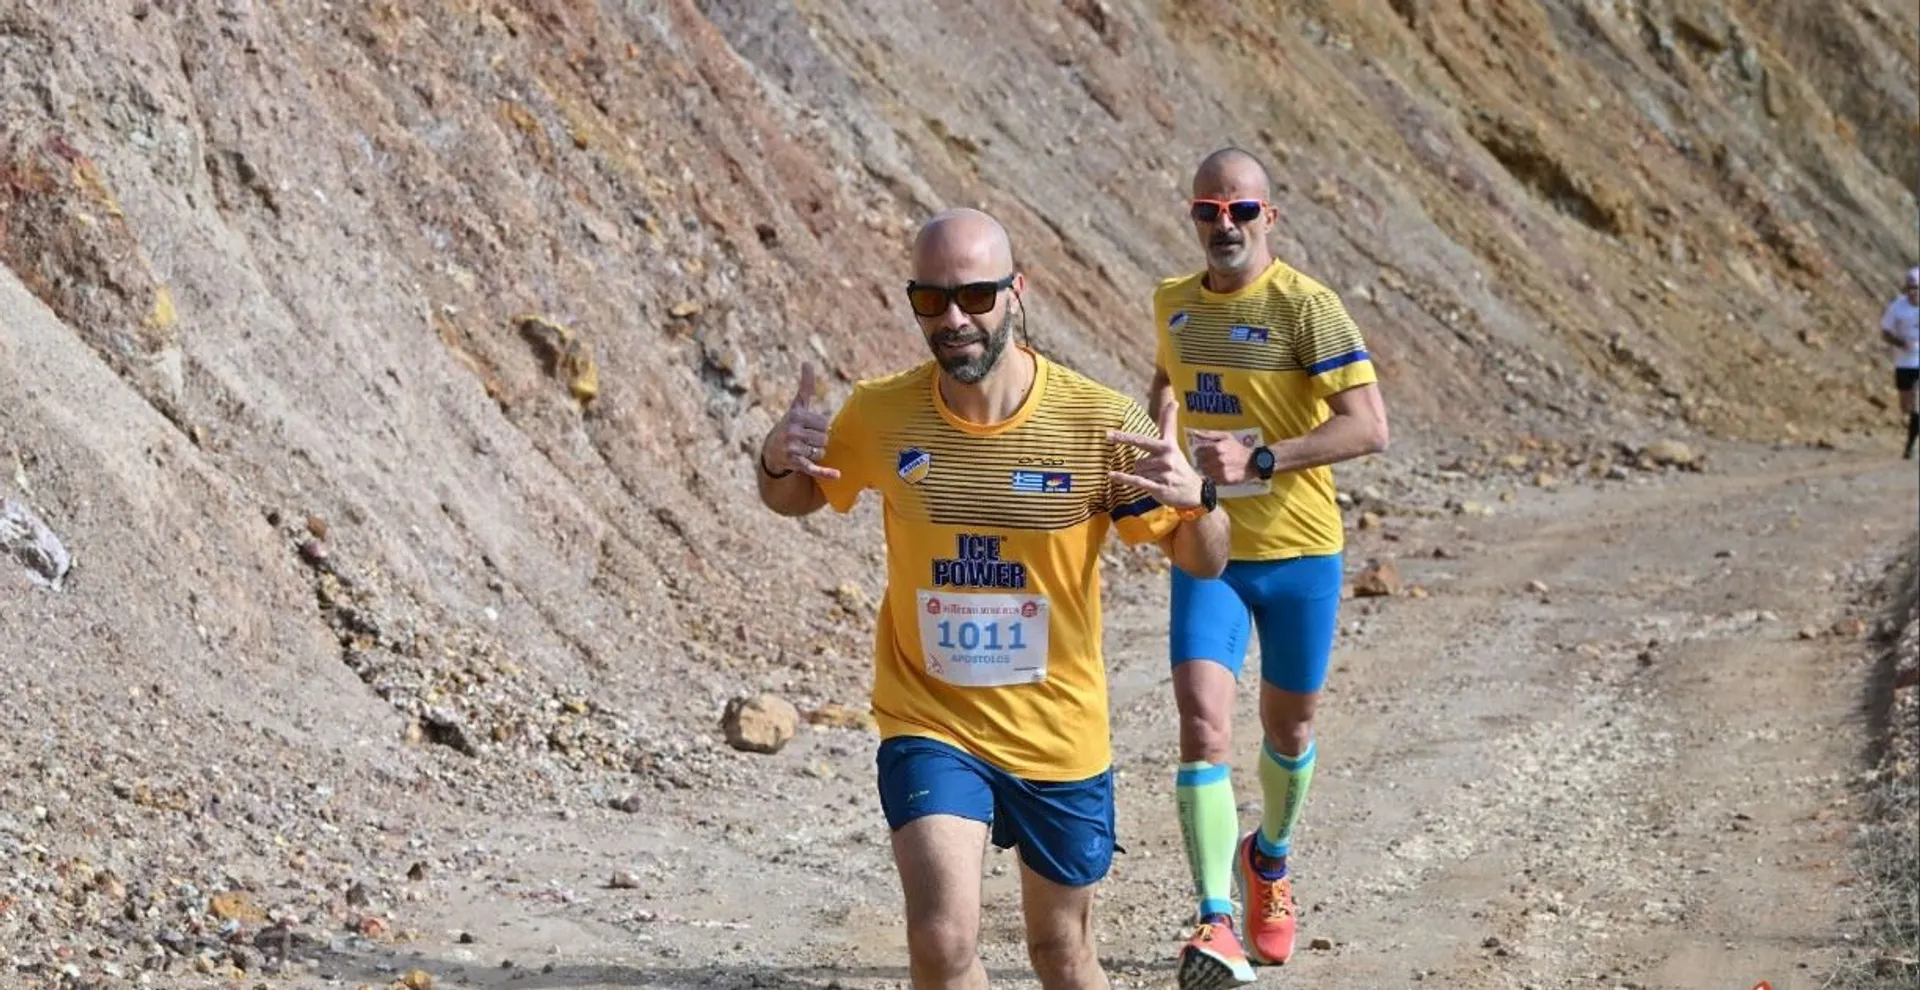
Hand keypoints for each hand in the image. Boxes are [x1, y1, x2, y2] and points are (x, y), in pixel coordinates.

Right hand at [761, 363, 839, 479]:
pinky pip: (813, 468)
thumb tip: (807, 362)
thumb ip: (805, 386)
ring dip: (816, 452)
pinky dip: (825, 472)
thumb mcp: (797, 406)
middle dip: (819, 440)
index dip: (820, 427)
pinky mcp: (795, 463)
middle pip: (824, 437)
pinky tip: (837, 475)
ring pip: (821, 451)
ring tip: (803, 450)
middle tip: (806, 440)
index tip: (808, 427)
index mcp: (796, 416)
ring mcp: (793, 448)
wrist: (773, 450)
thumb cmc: (790, 425)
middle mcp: (792, 431)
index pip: (824, 422)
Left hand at [1107, 403, 1204, 509]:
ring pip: (1138, 470)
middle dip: (1123, 441)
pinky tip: (1111, 475)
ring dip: (1142, 474)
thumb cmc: (1178, 465)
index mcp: (1168, 446)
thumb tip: (1174, 400)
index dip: (1129, 435)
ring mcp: (1163, 473)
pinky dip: (1123, 478)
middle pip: (1138, 458)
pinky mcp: (1160, 487)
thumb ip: (1169, 423)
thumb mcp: (1173, 443)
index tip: (1113, 430)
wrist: (1194, 491)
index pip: (1145, 438)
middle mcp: (1166, 458)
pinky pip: (1137, 481)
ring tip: (1156, 477)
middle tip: (1107, 435)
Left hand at [1189, 429, 1255, 484]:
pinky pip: (1211, 479)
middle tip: (1208, 460)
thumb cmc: (1237, 448)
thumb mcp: (1226, 437)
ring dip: (1206, 469)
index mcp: (1218, 447)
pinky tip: (1218, 473)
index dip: (1199, 453)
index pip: (1198, 451)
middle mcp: (1219, 459)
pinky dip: (1212, 476)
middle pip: (1200, 462)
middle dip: (1202, 461)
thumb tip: (1194, 432)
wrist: (1253, 463)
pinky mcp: (1225, 480)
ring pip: (1204, 471)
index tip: (1202, 453)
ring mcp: (1222, 471)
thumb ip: (1209, 434)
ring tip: (1214, 467)